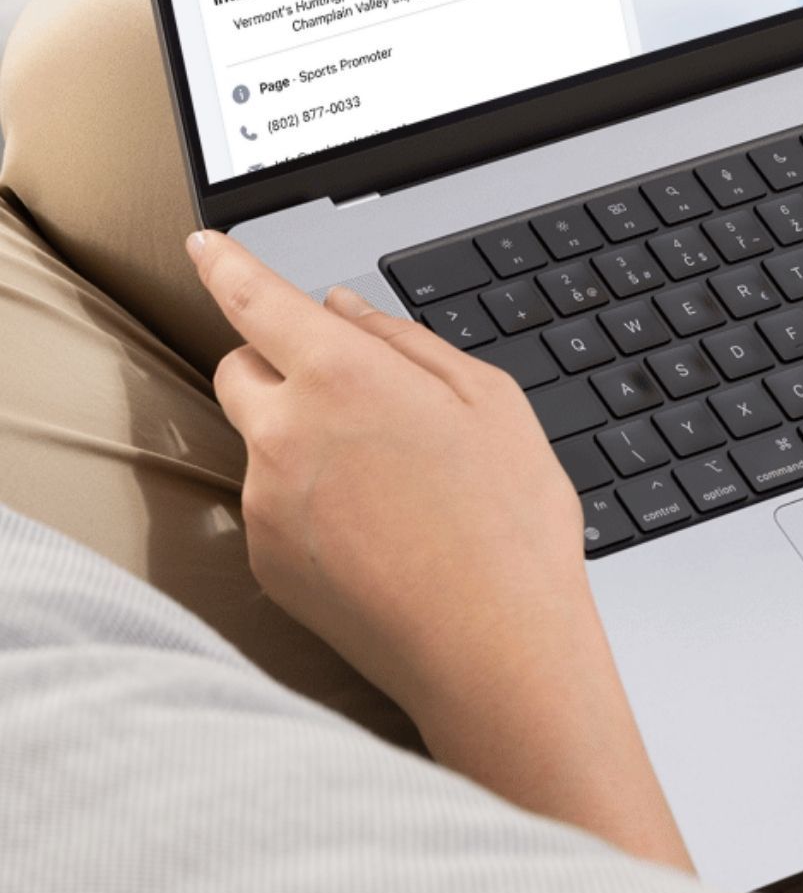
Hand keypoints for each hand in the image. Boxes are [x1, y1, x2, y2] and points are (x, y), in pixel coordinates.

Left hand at [188, 229, 689, 869]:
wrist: (493, 648)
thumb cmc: (507, 521)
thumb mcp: (487, 400)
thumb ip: (404, 341)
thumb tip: (345, 310)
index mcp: (342, 375)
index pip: (254, 299)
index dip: (224, 264)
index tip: (204, 245)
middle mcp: (285, 433)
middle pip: (238, 367)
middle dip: (274, 360)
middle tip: (346, 388)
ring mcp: (266, 503)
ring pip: (258, 441)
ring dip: (298, 438)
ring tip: (388, 482)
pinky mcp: (265, 562)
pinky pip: (269, 506)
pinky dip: (305, 502)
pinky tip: (373, 531)